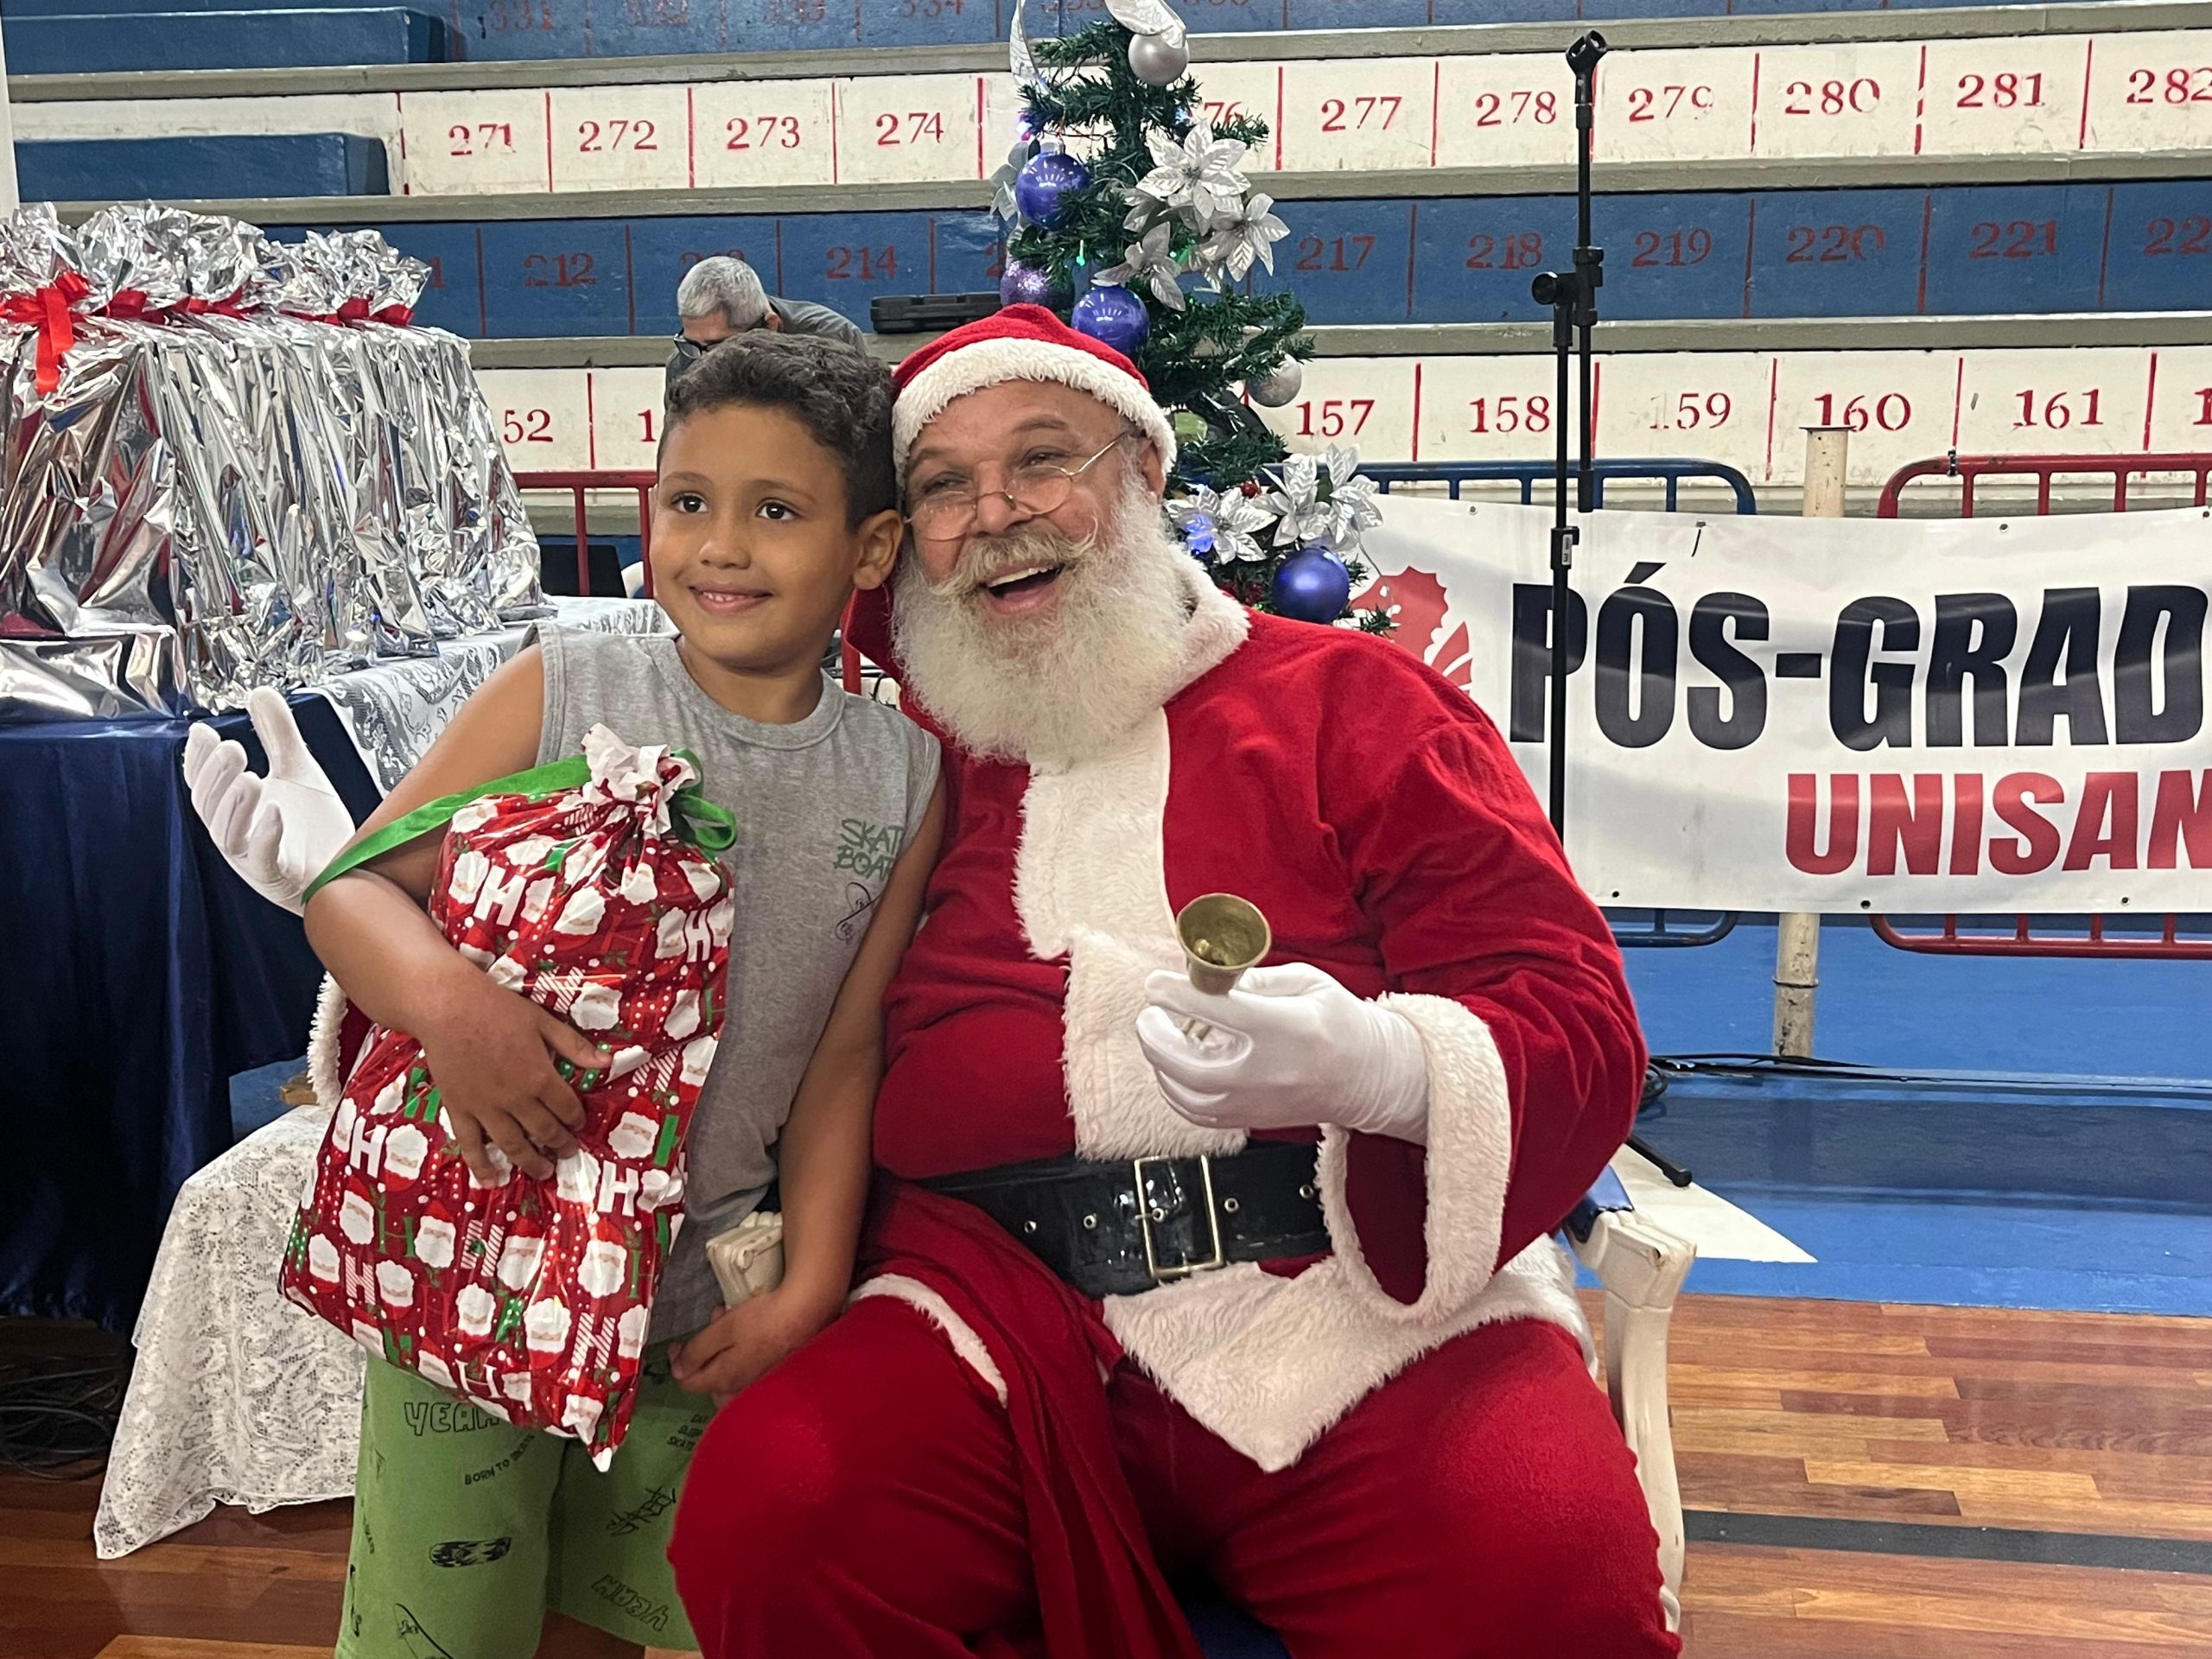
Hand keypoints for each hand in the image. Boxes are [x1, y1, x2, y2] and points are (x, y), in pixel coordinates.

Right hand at [182, 687, 355, 914]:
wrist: (353, 869)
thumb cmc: (317, 827)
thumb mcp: (298, 771)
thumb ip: (278, 735)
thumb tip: (258, 691)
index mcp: (234, 812)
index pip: (204, 785)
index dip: (199, 761)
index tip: (203, 732)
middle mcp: (236, 837)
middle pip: (210, 809)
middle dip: (216, 777)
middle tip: (232, 747)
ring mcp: (255, 862)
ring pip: (229, 836)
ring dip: (235, 805)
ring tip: (250, 778)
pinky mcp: (280, 879)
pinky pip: (264, 861)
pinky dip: (266, 836)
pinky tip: (276, 811)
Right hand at [417, 976, 601, 1182]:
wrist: (448, 1008)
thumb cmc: (498, 1010)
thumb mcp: (543, 1022)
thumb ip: (574, 1046)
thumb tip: (607, 1062)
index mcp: (540, 1077)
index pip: (567, 1109)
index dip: (577, 1120)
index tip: (579, 1124)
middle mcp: (516, 1100)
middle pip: (545, 1131)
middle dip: (561, 1144)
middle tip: (568, 1152)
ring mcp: (486, 1109)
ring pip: (514, 1146)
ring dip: (532, 1163)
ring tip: (543, 1171)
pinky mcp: (460, 1110)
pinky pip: (471, 1145)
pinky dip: (481, 1166)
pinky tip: (491, 1181)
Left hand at [669, 1287, 832, 1405]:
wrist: (804, 1314)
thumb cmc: (761, 1320)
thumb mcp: (722, 1331)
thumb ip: (697, 1352)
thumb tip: (677, 1372)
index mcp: (722, 1380)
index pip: (688, 1383)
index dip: (677, 1363)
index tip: (677, 1344)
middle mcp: (738, 1389)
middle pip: (708, 1383)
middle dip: (701, 1359)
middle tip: (708, 1330)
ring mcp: (757, 1383)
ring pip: (728, 1376)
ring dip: (720, 1354)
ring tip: (727, 1323)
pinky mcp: (771, 1373)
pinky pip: (745, 1370)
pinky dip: (738, 1355)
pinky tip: (747, 1335)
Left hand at [1135, 963, 1430, 1142]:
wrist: (1370, 1077)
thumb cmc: (1342, 1025)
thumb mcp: (1306, 982)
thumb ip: (1254, 979)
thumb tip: (1208, 976)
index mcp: (1284, 1028)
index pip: (1218, 1011)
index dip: (1177, 994)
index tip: (1157, 983)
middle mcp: (1266, 1071)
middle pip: (1189, 1066)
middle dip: (1155, 1037)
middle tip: (1149, 1015)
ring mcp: (1256, 1103)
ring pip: (1185, 1095)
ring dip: (1161, 1063)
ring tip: (1162, 1037)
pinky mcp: (1250, 1121)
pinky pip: (1195, 1113)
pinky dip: (1174, 1089)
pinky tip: (1174, 1067)